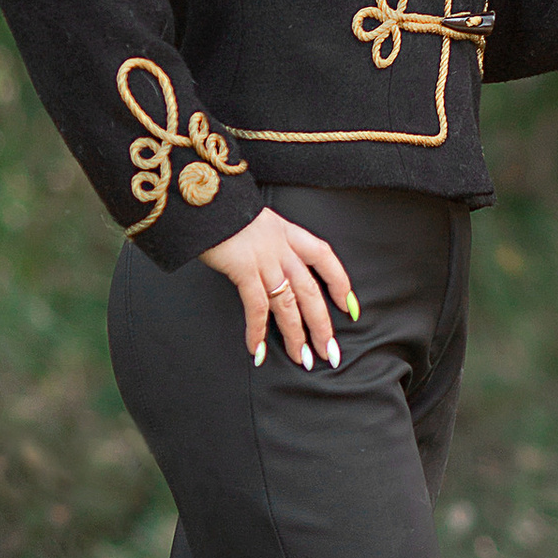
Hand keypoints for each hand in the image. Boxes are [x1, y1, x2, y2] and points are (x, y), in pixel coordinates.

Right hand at [201, 206, 357, 369]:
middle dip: (322, 326)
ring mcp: (265, 259)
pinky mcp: (244, 269)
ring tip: (303, 359)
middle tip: (330, 352)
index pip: (325, 258)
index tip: (350, 307)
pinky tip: (258, 351)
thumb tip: (271, 267)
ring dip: (296, 336)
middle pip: (311, 292)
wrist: (207, 197)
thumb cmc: (226, 212)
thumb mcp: (258, 221)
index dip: (340, 283)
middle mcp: (283, 248)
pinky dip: (257, 331)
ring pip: (288, 304)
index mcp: (290, 233)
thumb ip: (268, 242)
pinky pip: (256, 307)